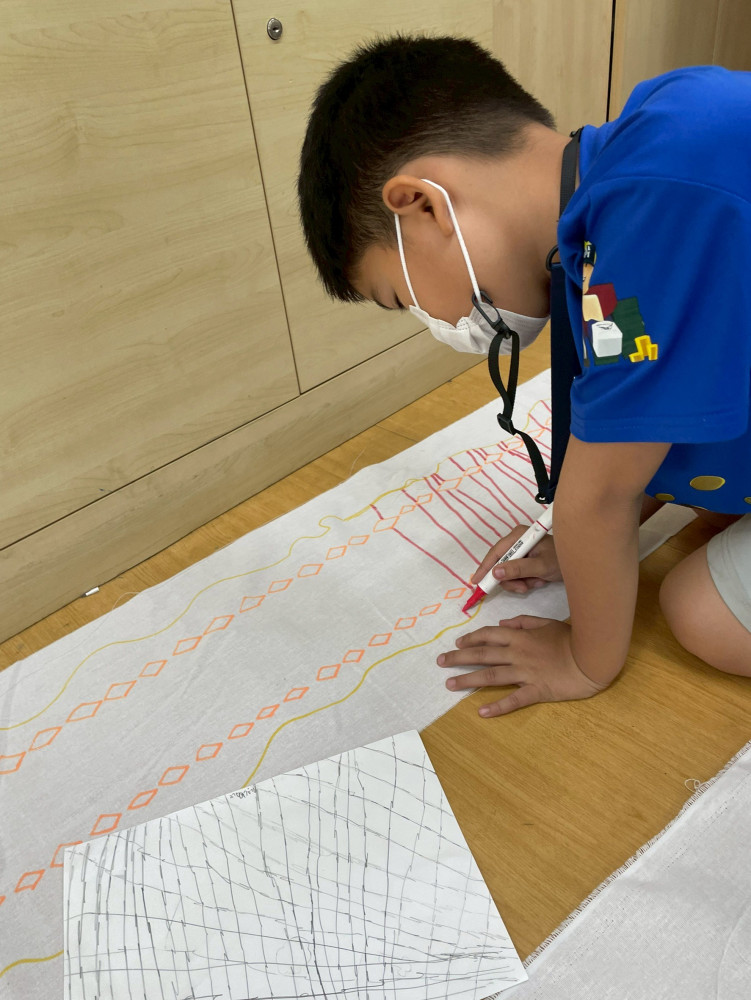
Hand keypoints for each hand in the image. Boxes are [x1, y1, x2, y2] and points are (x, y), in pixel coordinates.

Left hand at [437, 616, 609, 716]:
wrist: (592, 659)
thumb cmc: (572, 639)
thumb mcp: (547, 623)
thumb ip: (524, 621)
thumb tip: (504, 621)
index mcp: (520, 637)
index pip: (489, 635)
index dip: (471, 638)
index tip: (457, 642)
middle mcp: (517, 654)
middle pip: (482, 655)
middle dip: (459, 657)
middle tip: (441, 662)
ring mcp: (525, 674)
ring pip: (491, 676)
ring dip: (468, 680)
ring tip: (450, 684)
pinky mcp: (537, 691)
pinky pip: (514, 700)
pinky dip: (497, 707)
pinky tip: (481, 712)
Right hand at [472, 526, 561, 594]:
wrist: (580, 565)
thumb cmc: (562, 560)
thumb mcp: (541, 566)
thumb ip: (518, 569)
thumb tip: (496, 573)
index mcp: (519, 535)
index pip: (496, 552)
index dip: (485, 567)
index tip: (476, 582)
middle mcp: (517, 541)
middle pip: (501, 565)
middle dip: (512, 579)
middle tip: (523, 588)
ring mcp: (521, 551)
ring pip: (508, 573)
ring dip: (521, 582)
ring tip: (536, 582)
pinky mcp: (525, 560)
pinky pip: (517, 575)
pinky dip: (526, 581)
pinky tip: (539, 580)